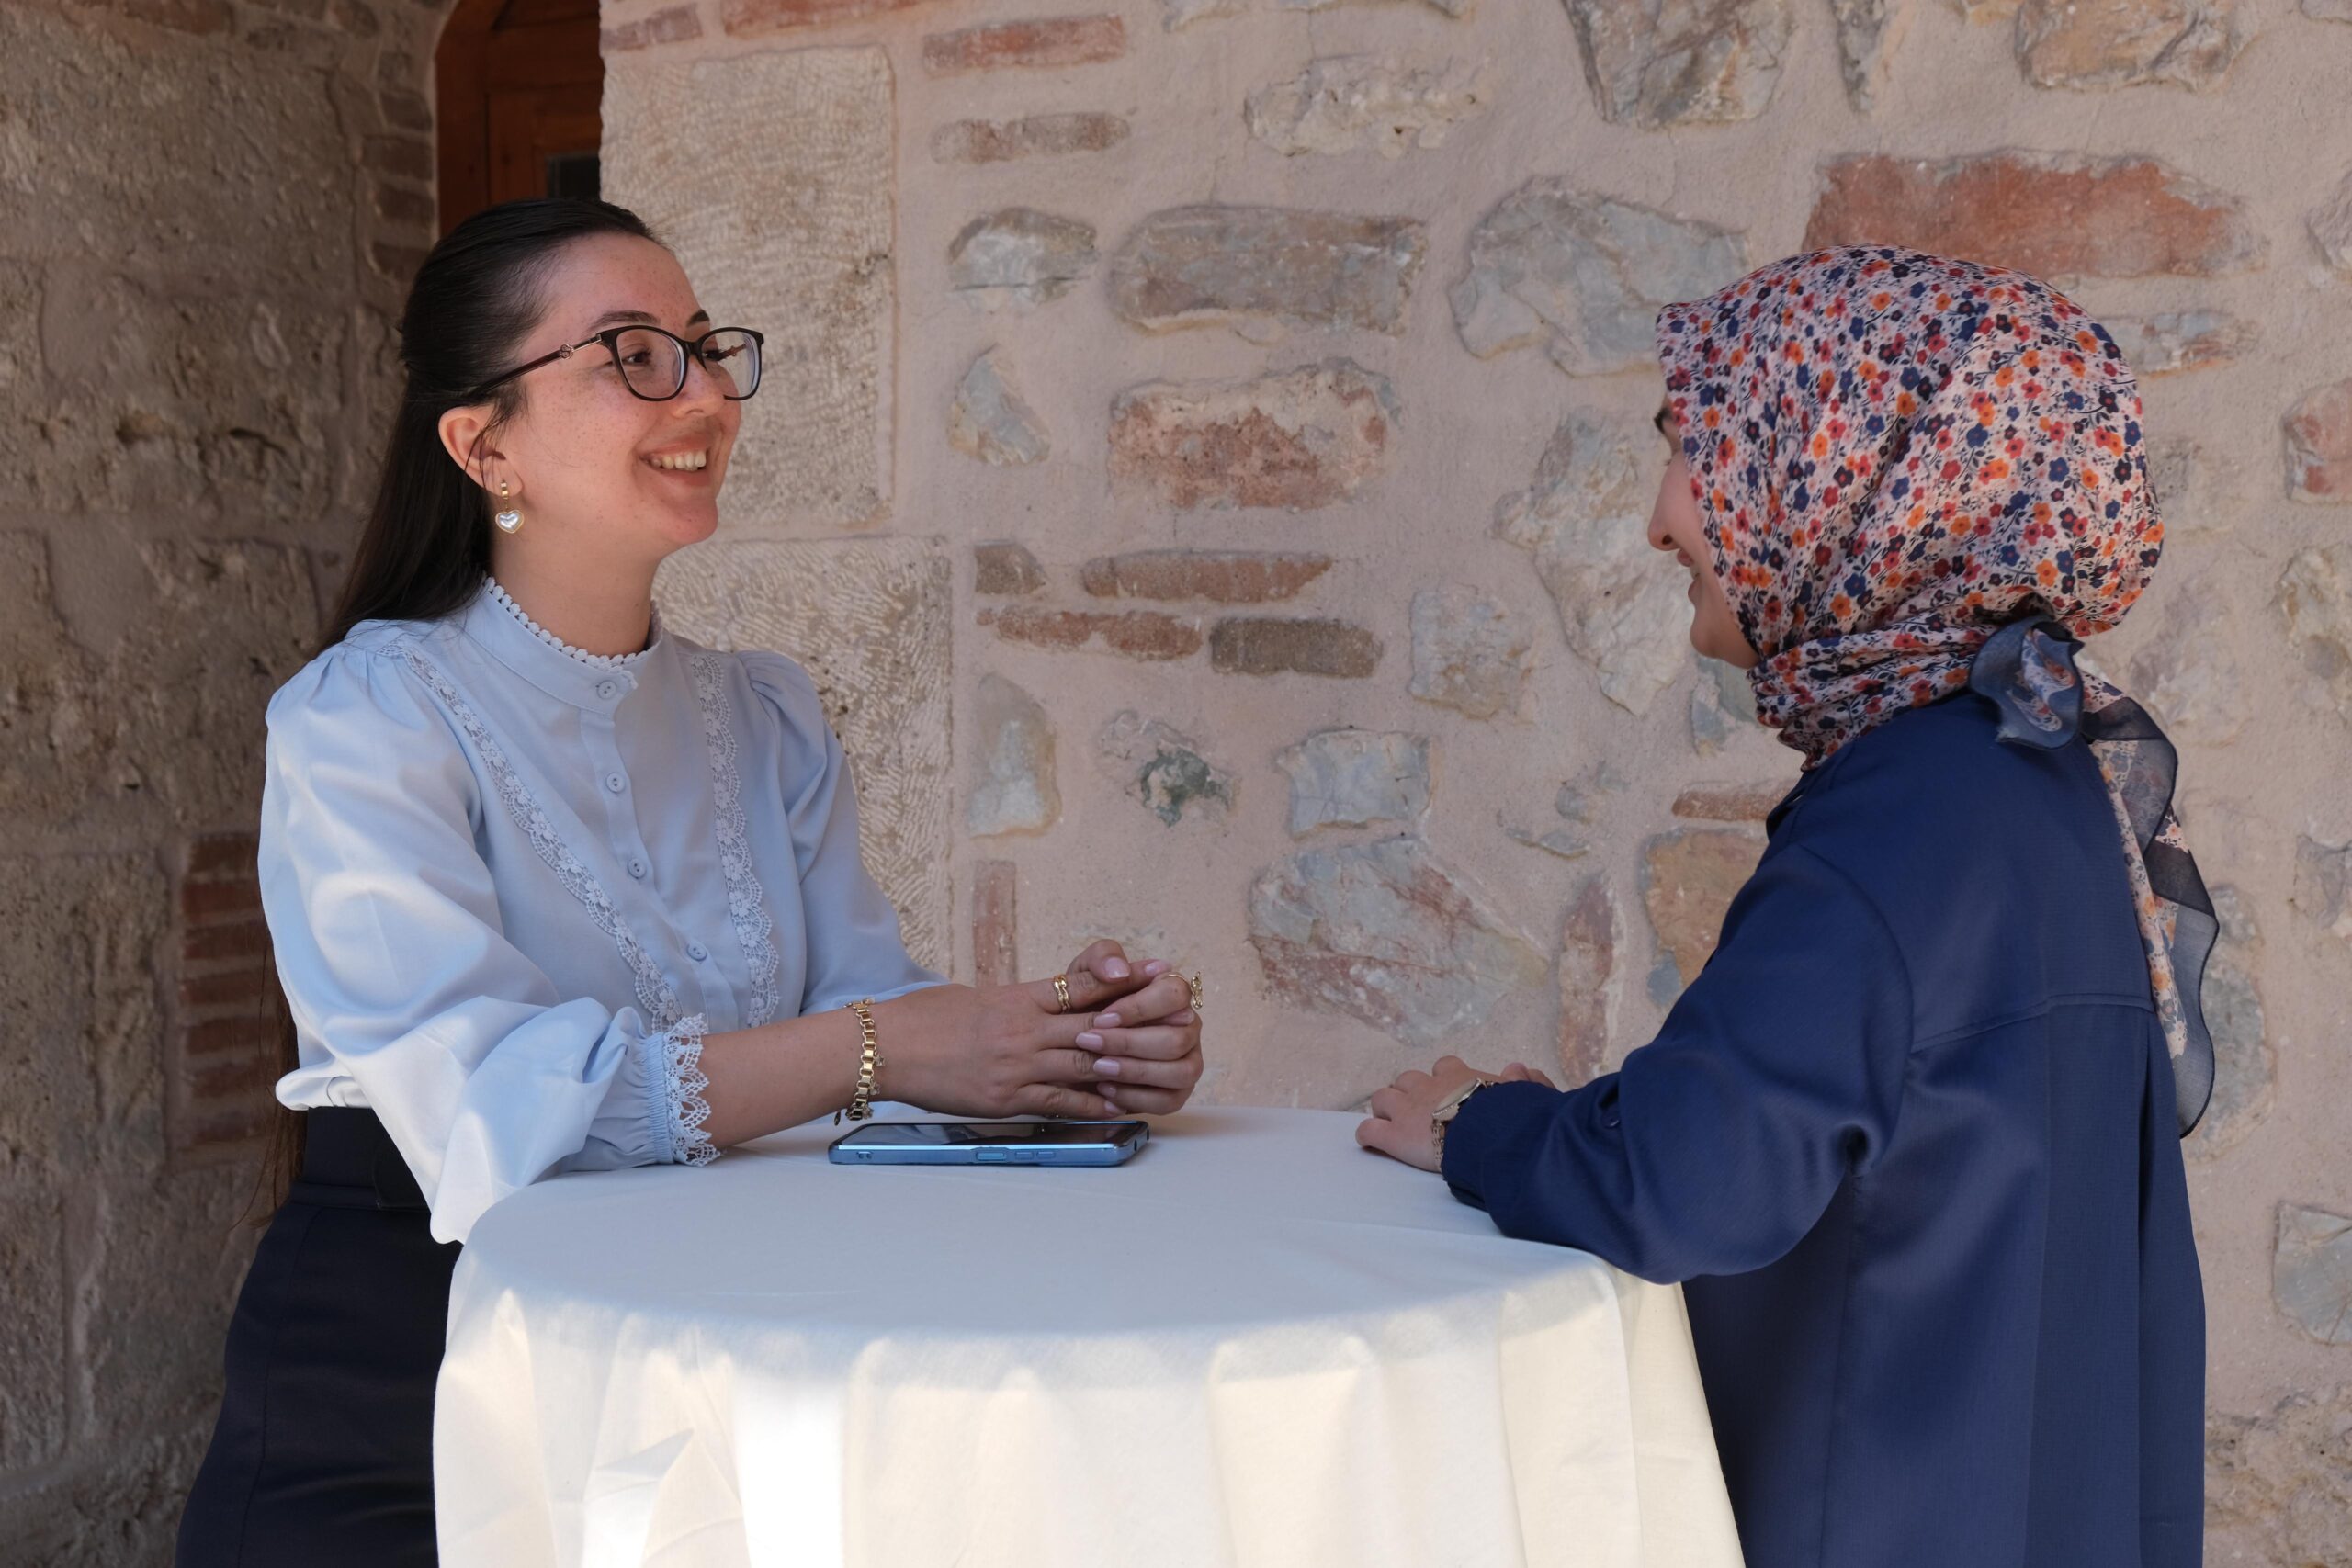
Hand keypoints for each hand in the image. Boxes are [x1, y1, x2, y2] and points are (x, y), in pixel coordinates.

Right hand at [869, 941, 1198, 1119]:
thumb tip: (1040, 1006)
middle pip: (1093, 1026)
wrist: (886, 1047)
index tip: (1149, 978)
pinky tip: (1114, 1105)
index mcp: (1017, 999)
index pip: (1079, 988)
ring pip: (1083, 1064)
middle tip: (1171, 1027)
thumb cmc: (926, 1018)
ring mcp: (1017, 1065)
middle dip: (1133, 1028)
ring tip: (1154, 1072)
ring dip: (1119, 1069)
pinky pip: (1058, 1101)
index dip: (1117, 984)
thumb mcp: (976, 998)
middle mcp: (1024, 1030)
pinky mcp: (1006, 1097)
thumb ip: (1015, 1003)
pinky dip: (1090, 1104)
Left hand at [1062, 940, 1205, 1117]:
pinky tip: (1106, 1089)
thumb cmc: (1085, 1005)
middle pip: (1178, 1038)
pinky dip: (1137, 1097)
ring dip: (1136, 1071)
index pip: (1176, 994)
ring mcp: (1188, 1062)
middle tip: (1090, 1043)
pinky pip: (1171, 1101)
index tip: (1103, 1017)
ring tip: (1098, 1067)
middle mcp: (1188, 1027)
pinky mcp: (1177, 1093)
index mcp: (1173, 994)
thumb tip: (1121, 970)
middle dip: (1131, 1043)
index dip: (1140, 1007)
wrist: (1070, 1044)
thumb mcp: (1085, 975)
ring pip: (1181, 1071)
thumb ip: (1101, 960)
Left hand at [1355, 1054, 1551, 1171]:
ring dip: (1384, 1108)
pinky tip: (1370, 1141)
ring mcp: (1408, 1109)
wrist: (1489, 1134)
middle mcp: (1429, 1087)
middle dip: (1408, 1092)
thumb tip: (1517, 1068)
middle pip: (1407, 1079)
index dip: (1441, 1079)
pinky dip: (1367, 1134)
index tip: (1445, 1091)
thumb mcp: (1524, 1093)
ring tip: (1389, 1122)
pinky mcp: (1395, 1135)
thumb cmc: (1510, 1115)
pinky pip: (1369, 1130)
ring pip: (1382, 1097)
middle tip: (1414, 1110)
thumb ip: (1521, 1080)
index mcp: (1459, 1077)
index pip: (1444, 1067)